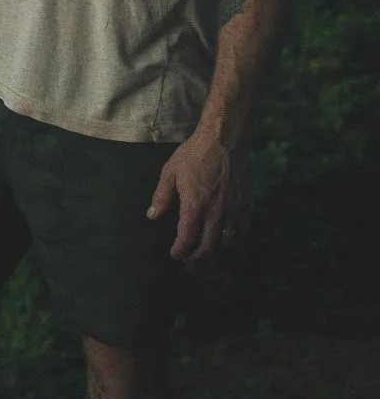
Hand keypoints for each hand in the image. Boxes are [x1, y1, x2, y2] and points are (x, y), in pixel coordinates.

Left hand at [147, 129, 249, 260]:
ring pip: (228, 240)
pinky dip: (234, 236)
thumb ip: (161, 197)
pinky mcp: (246, 203)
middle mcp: (216, 213)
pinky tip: (226, 235)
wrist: (224, 141)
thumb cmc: (194, 155)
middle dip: (197, 255)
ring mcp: (234, 209)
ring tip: (205, 249)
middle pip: (209, 246)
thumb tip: (152, 216)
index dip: (180, 250)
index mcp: (195, 206)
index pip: (187, 238)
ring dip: (216, 248)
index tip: (175, 254)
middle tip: (188, 257)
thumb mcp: (170, 173)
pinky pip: (243, 228)